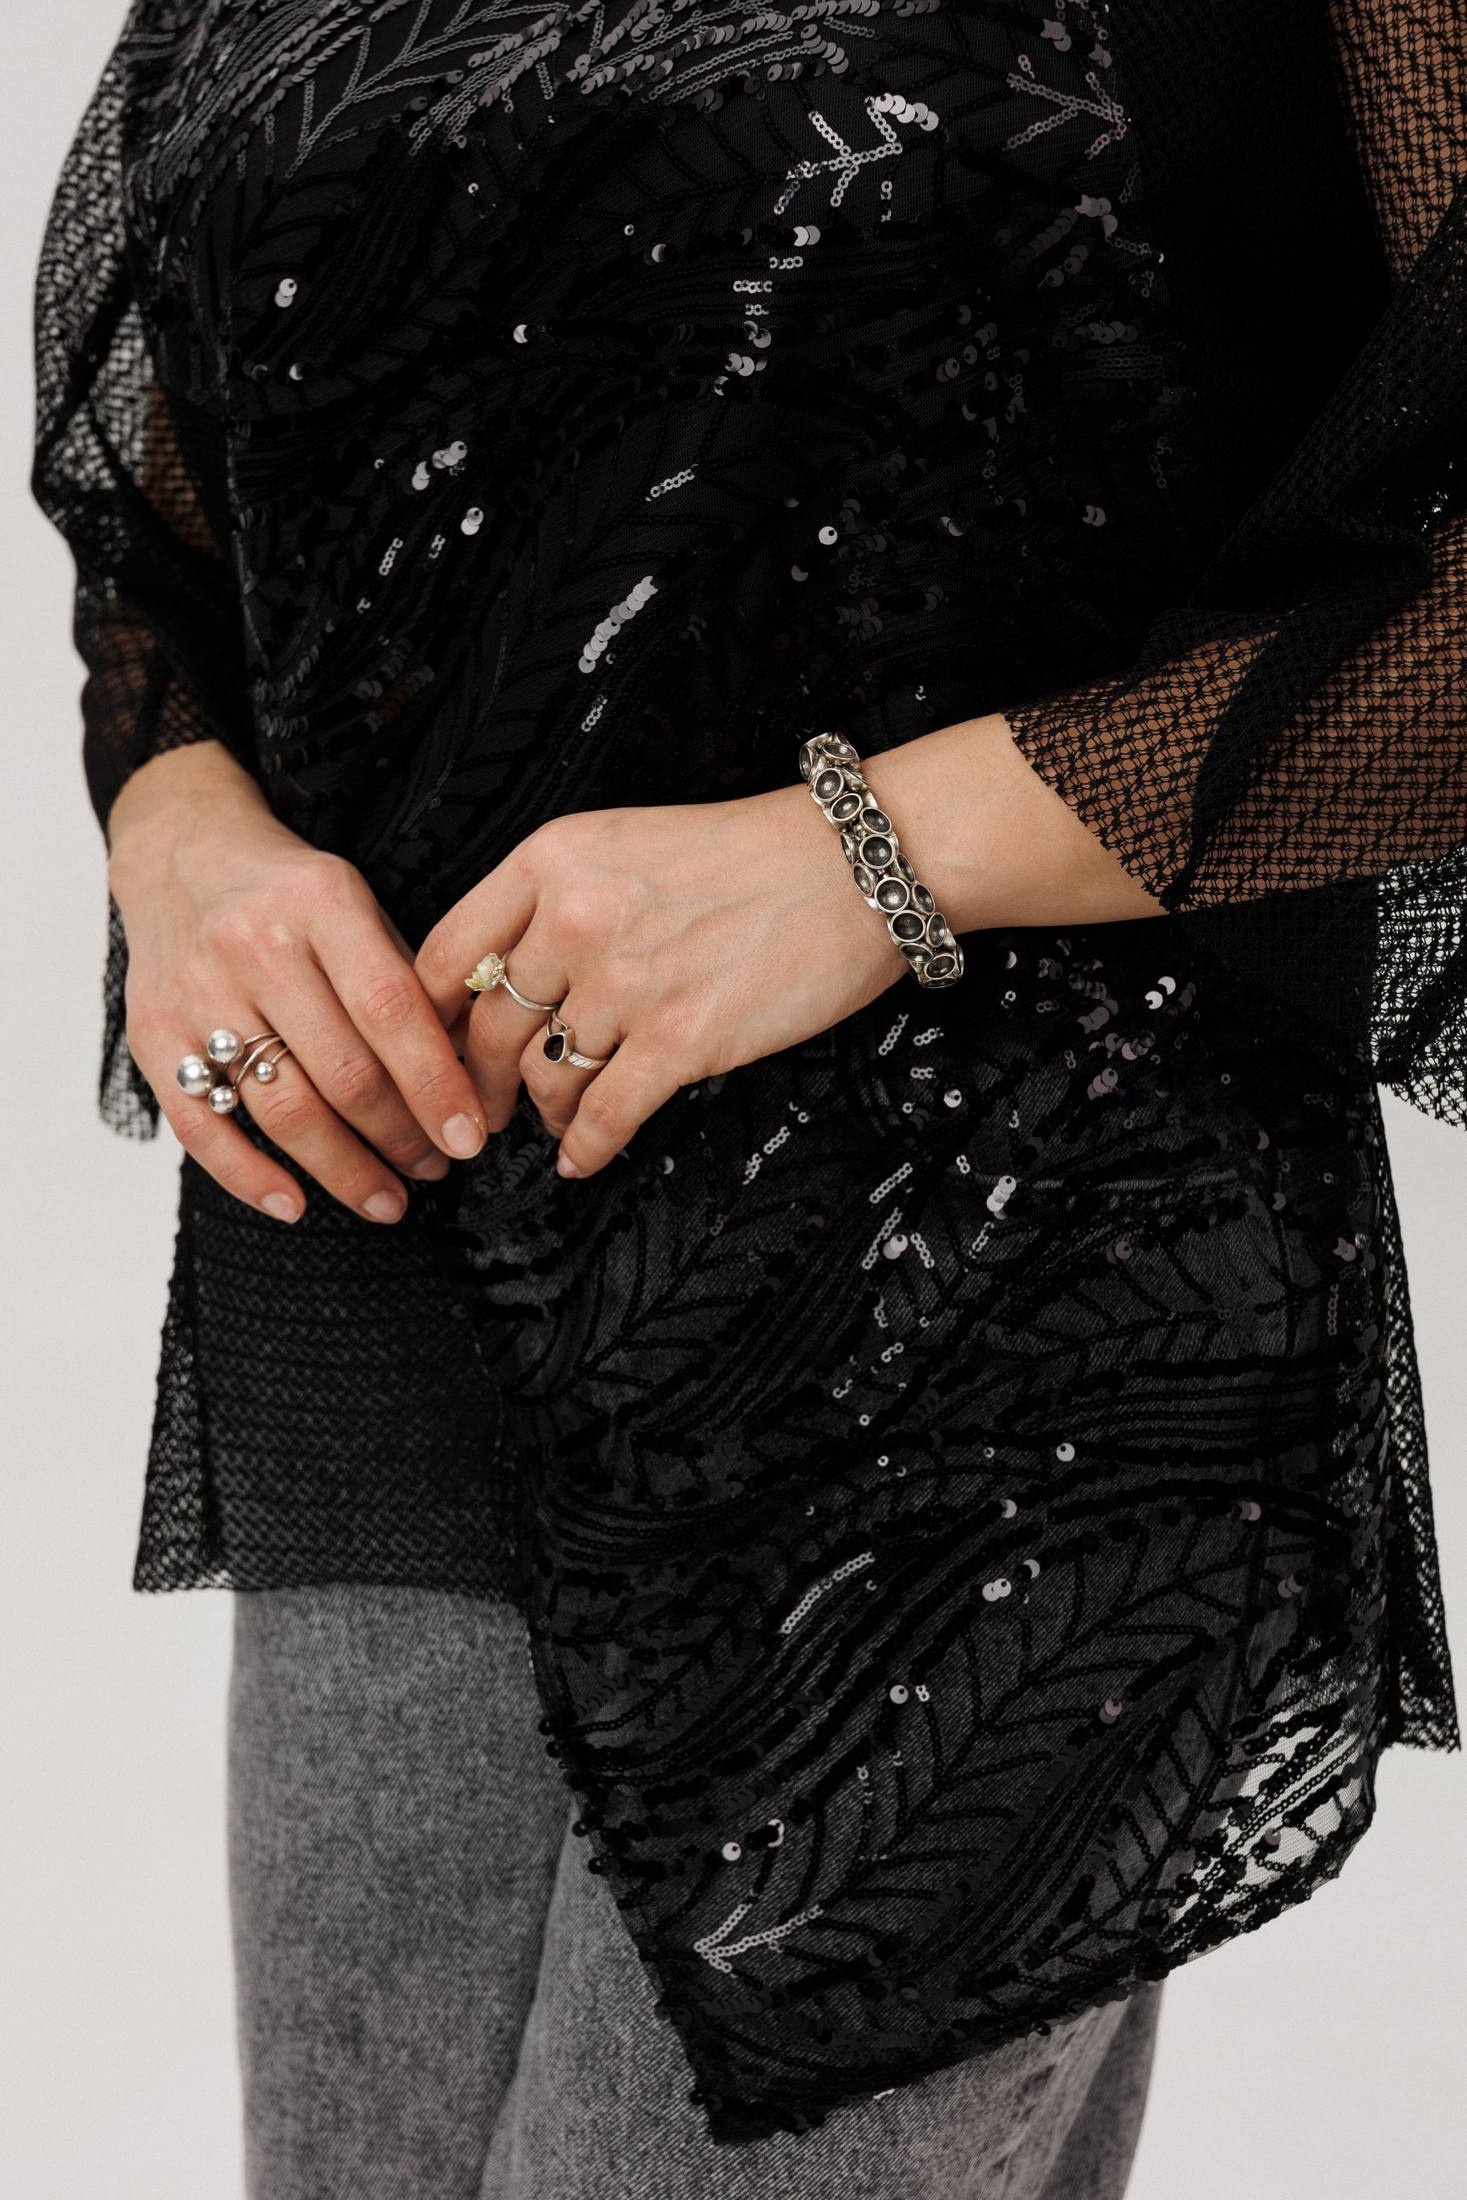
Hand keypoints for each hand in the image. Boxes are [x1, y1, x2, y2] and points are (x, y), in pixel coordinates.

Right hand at [107, 742, 489, 1223]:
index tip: (470, 1138)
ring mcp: (197, 993)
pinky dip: (250, 1177)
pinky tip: (297, 1204)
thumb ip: (408, 985)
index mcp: (321, 905)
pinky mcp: (152, 1034)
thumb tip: (469, 1079)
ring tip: (387, 1199)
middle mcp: (253, 946)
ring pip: (281, 1109)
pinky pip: (202, 1126)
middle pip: (342, 1072)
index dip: (436, 1085)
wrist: (181, 854)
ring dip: (343, 1170)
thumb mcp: (360, 908)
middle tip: (437, 1167)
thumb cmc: (290, 894)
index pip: (390, 1011)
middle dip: (401, 1137)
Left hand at [412, 781, 904, 1178]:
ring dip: (543, 1112)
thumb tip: (510, 974)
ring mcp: (627, 983)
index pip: (448, 952)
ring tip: (550, 1121)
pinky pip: (606, 1115)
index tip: (431, 1049)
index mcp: (554, 860)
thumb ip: (560, 897)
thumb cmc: (753, 853)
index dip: (429, 1017)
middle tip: (481, 1107)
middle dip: (479, 1081)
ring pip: (545, 1074)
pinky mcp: (681, 1040)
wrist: (853, 864)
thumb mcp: (626, 841)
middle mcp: (576, 919)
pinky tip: (582, 1160)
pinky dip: (587, 1148)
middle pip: (489, 1025)